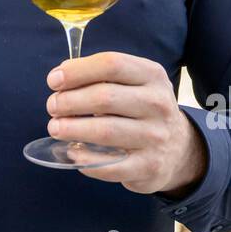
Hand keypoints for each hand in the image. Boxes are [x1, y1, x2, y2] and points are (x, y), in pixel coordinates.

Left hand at [46, 51, 207, 196]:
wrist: (178, 148)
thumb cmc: (141, 108)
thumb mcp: (134, 82)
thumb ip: (101, 75)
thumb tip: (61, 75)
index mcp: (152, 75)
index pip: (111, 64)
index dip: (77, 71)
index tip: (54, 80)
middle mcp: (158, 104)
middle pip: (104, 97)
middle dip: (69, 101)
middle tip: (52, 106)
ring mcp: (155, 137)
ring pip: (104, 131)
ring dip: (72, 129)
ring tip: (55, 128)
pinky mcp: (149, 166)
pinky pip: (109, 164)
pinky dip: (84, 159)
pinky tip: (72, 152)